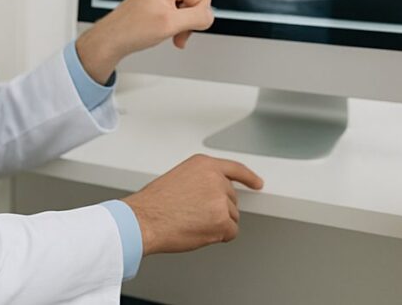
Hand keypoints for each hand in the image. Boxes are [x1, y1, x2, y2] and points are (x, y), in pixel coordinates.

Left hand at [75, 0, 242, 81]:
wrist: (113, 39)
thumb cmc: (132, 28)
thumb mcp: (171, 25)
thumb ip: (198, 17)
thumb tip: (208, 16)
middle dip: (195, 16)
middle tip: (176, 27)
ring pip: (195, 7)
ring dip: (188, 24)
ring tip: (172, 33)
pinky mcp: (165, 2)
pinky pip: (186, 13)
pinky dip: (183, 26)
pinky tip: (174, 36)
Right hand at [123, 154, 263, 254]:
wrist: (144, 220)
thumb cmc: (154, 204)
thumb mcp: (179, 178)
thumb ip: (200, 181)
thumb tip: (209, 195)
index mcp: (204, 164)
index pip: (234, 169)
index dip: (248, 177)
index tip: (257, 183)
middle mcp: (216, 179)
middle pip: (231, 199)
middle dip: (218, 209)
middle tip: (194, 214)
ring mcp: (220, 199)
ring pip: (232, 217)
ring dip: (217, 224)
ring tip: (192, 222)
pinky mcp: (222, 220)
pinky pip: (231, 233)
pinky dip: (219, 237)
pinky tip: (200, 232)